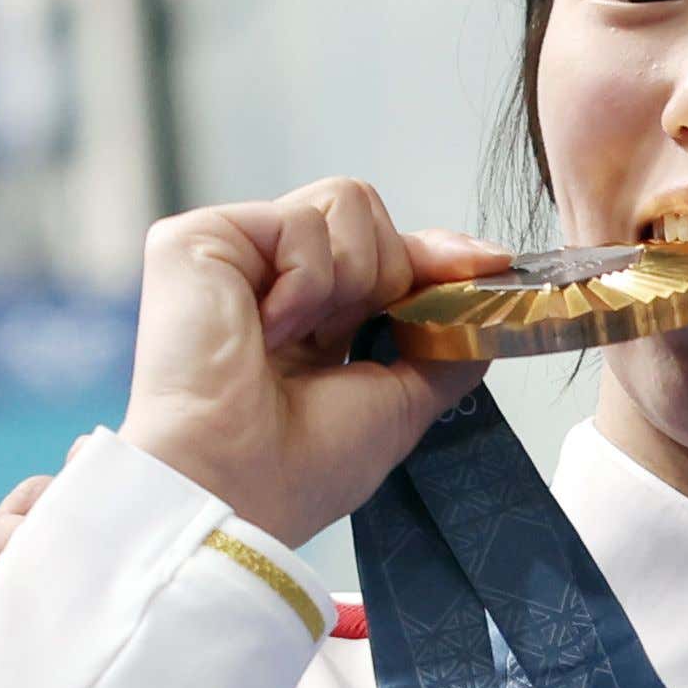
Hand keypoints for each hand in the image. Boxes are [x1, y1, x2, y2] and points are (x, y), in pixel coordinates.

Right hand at [116, 180, 498, 544]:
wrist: (236, 488)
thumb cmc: (300, 467)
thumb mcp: (404, 401)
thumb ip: (447, 346)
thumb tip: (487, 300)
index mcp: (314, 318)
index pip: (387, 251)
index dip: (436, 254)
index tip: (489, 262)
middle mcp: (273, 278)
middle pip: (369, 213)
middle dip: (390, 275)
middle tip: (346, 340)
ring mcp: (235, 254)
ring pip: (346, 200)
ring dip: (352, 278)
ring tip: (301, 338)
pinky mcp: (198, 239)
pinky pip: (303, 222)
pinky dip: (307, 283)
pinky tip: (267, 332)